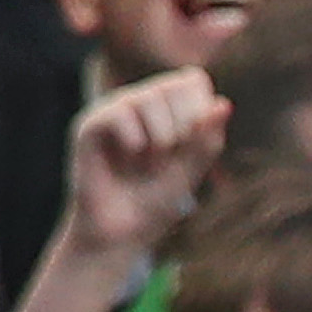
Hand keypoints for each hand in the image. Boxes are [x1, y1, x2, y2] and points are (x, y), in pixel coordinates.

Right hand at [63, 67, 227, 259]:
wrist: (125, 232)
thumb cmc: (159, 197)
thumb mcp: (194, 167)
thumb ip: (209, 136)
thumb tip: (223, 103)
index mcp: (166, 104)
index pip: (193, 80)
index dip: (200, 111)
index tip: (191, 144)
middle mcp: (138, 100)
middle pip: (174, 85)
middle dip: (183, 127)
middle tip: (167, 158)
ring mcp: (111, 110)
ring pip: (148, 96)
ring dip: (160, 138)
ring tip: (148, 163)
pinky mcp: (88, 127)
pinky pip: (119, 113)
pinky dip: (135, 142)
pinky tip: (128, 160)